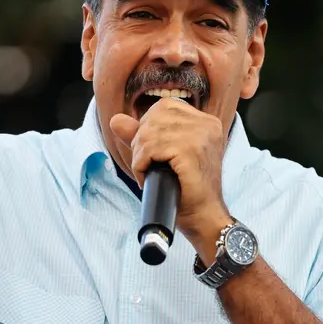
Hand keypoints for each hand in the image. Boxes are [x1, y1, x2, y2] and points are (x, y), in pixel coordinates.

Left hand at [109, 98, 231, 260]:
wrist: (202, 217)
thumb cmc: (185, 189)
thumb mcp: (161, 156)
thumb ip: (140, 135)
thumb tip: (116, 119)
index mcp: (205, 122)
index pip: (165, 107)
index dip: (149, 126)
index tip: (151, 150)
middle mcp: (207, 125)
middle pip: (155, 116)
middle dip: (141, 140)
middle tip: (146, 164)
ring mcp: (201, 137)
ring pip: (150, 132)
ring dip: (140, 154)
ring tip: (146, 171)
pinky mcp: (191, 151)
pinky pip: (151, 148)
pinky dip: (141, 164)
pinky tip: (146, 176)